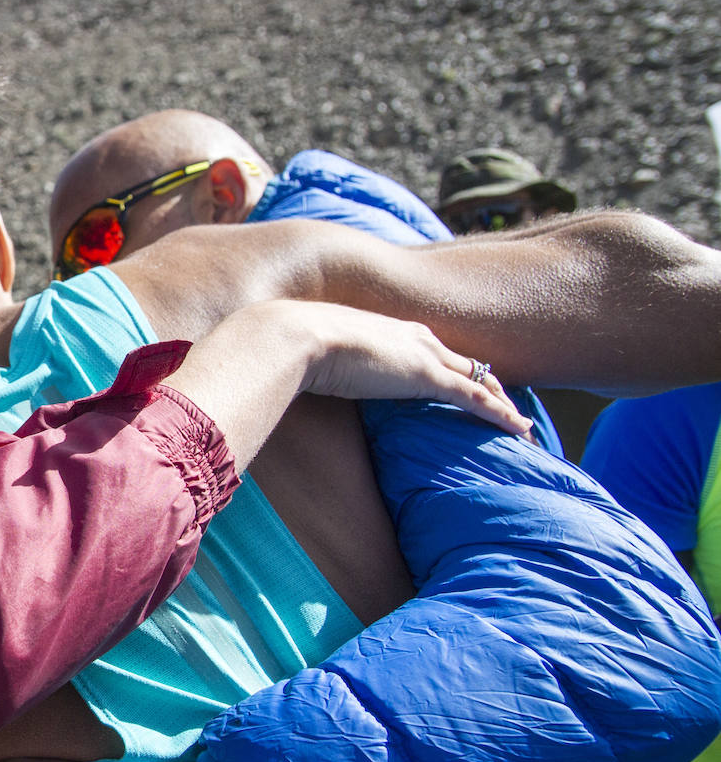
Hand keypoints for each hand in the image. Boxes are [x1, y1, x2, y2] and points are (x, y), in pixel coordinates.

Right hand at [163, 299, 529, 475]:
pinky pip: (474, 397)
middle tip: (499, 394)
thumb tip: (241, 399)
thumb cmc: (271, 351)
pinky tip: (520, 429)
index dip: (435, 363)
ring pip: (473, 376)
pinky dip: (499, 413)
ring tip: (518, 417)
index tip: (447, 377)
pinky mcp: (422, 376)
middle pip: (453, 356)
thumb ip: (274, 383)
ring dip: (497, 397)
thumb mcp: (280, 366)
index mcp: (368, 332)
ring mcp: (414, 356)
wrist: (280, 337)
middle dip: (478, 374)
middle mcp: (399, 338)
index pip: (415, 345)